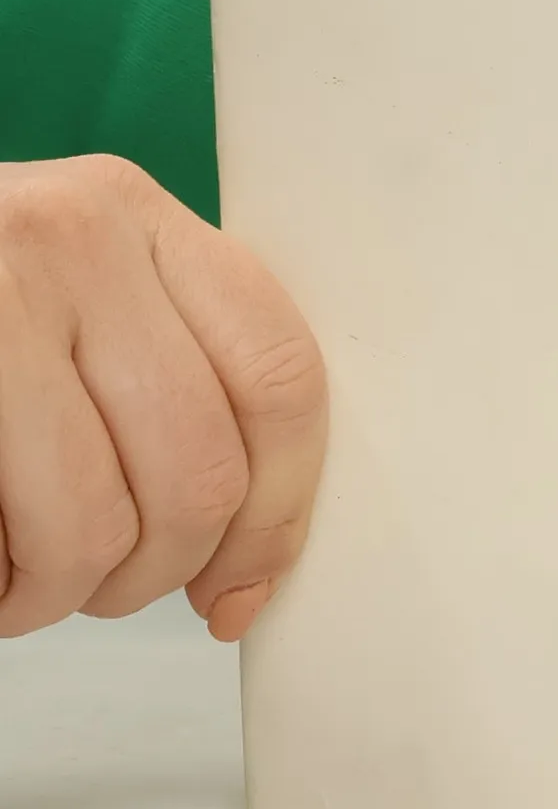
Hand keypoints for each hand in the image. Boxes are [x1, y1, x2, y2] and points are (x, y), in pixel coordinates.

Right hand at [0, 156, 325, 640]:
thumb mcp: (72, 300)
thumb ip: (170, 382)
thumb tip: (248, 570)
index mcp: (133, 215)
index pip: (278, 375)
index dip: (278, 509)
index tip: (243, 585)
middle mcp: (67, 235)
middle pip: (198, 470)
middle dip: (156, 572)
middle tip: (96, 584)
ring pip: (94, 523)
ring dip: (56, 593)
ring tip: (14, 578)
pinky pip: (1, 537)